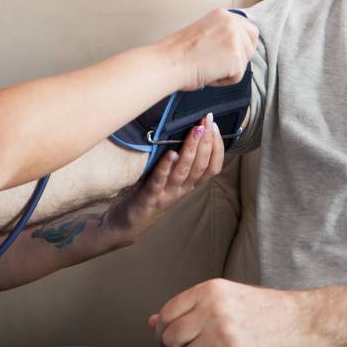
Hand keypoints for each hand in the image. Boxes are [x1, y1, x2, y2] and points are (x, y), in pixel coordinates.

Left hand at [107, 114, 225, 245]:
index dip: (217, 148)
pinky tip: (170, 153)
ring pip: (183, 172)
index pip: (212, 168)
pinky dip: (165, 167)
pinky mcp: (149, 197)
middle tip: (207, 121)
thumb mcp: (171, 179)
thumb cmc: (151, 195)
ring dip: (191, 150)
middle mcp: (181, 190)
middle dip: (206, 142)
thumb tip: (191, 132)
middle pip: (200, 166)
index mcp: (189, 185)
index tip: (214, 126)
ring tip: (195, 131)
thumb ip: (182, 163)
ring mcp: (166, 194)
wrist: (128, 225)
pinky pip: (159, 181)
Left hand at [150, 279, 318, 346]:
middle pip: (171, 338)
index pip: (167, 313)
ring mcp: (222, 336)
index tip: (172, 337)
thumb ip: (190, 308)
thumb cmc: (263, 309)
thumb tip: (153, 322)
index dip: (164, 329)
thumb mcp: (225, 297)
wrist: (299, 322)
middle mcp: (213, 311)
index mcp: (210, 290)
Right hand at [164, 9, 257, 90]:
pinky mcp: (236, 58)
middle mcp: (232, 23)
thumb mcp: (204, 30)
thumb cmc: (178, 52)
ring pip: (244, 61)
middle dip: (239, 57)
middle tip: (218, 63)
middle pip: (251, 44)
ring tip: (209, 67)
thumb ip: (222, 32)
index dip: (242, 44)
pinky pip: (238, 76)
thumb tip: (234, 45)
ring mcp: (235, 40)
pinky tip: (209, 74)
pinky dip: (224, 80)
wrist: (170, 62)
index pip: (248, 29)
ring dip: (229, 69)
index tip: (230, 53)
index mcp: (222, 14)